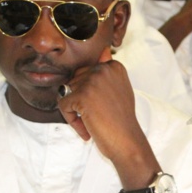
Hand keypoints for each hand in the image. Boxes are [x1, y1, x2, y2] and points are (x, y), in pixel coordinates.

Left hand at [56, 49, 158, 185]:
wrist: (128, 142)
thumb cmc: (122, 120)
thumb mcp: (119, 89)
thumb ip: (108, 72)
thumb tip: (104, 50)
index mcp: (114, 66)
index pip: (85, 73)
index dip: (88, 92)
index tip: (102, 107)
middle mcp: (103, 69)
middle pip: (74, 81)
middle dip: (79, 101)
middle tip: (96, 117)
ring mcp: (93, 81)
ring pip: (67, 93)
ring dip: (75, 111)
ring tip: (93, 122)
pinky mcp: (82, 95)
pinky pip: (63, 105)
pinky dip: (71, 120)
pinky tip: (87, 129)